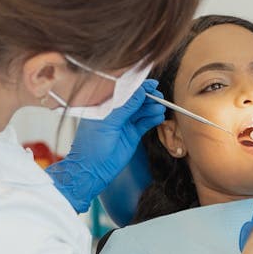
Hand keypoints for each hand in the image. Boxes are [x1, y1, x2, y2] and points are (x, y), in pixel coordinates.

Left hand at [46, 79, 164, 212]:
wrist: (92, 170)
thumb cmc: (92, 145)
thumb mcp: (108, 122)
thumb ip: (125, 107)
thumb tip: (139, 92)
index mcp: (105, 105)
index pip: (124, 91)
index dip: (138, 86)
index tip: (151, 84)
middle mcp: (116, 113)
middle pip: (136, 100)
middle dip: (148, 97)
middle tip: (159, 96)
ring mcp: (125, 123)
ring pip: (142, 111)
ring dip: (152, 108)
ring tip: (160, 108)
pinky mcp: (132, 134)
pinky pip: (145, 124)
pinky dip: (153, 119)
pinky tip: (159, 117)